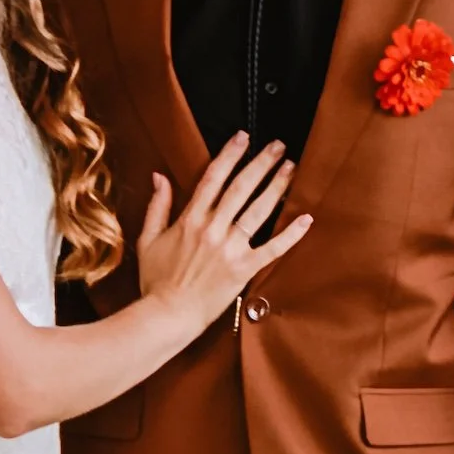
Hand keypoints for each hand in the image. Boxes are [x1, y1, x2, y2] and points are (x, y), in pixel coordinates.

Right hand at [135, 135, 312, 337]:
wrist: (167, 316)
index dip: (230, 154)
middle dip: (261, 163)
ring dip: (277, 187)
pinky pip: (272, 249)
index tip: (244, 137)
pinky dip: (291, 234)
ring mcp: (230, 249)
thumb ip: (157, 206)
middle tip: (278, 145)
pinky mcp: (244, 270)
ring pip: (258, 211)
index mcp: (190, 220)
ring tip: (291, 168)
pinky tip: (306, 218)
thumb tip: (160, 177)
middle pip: (241, 187)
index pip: (213, 178)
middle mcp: (212, 229)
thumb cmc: (156, 281)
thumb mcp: (148, 239)